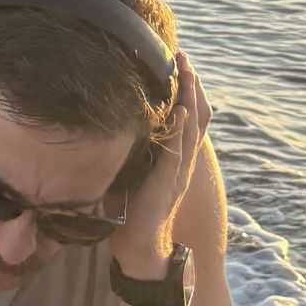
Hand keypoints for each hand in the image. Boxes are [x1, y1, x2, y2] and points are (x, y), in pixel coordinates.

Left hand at [113, 52, 210, 270]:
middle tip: (184, 56)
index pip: (188, 118)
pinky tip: (179, 110)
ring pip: (192, 129)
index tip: (178, 64)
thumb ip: (131, 153)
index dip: (186, 91)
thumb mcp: (132, 174)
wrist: (141, 249)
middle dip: (190, 85)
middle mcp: (182, 162)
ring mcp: (178, 173)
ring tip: (186, 72)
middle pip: (195, 116)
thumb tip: (109, 128)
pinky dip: (180, 130)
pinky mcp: (167, 183)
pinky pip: (177, 152)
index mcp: (175, 159)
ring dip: (189, 99)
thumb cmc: (131, 214)